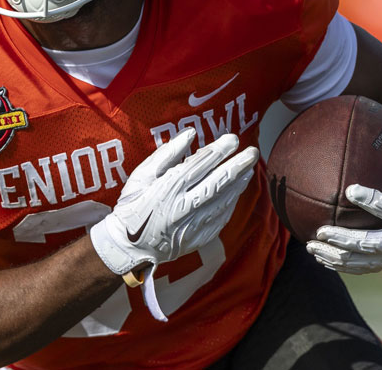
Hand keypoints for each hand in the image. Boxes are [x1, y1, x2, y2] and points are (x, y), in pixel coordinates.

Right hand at [90, 129, 256, 318]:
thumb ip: (167, 154)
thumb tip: (189, 135)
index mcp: (169, 188)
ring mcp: (193, 225)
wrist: (128, 247)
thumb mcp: (142, 175)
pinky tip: (236, 192)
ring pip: (223, 200)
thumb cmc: (132, 206)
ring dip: (239, 183)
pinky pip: (221, 218)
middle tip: (253, 152)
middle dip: (238, 165)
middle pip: (219, 182)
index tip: (232, 139)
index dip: (219, 150)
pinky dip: (231, 203)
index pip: (201, 164)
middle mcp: (184, 207)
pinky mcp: (198, 239)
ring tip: (249, 169)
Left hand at [306, 124, 381, 274]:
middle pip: (369, 244)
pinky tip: (321, 258)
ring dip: (335, 256)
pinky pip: (363, 268)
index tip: (350, 190)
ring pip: (362, 261)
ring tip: (310, 246)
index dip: (371, 200)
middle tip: (320, 230)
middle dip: (343, 239)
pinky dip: (342, 265)